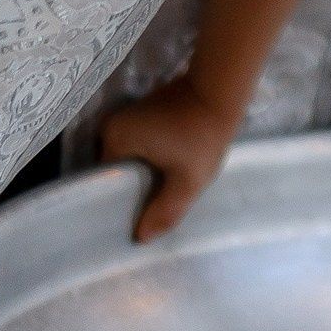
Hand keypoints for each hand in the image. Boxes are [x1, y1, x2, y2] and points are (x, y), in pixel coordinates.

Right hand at [99, 77, 236, 240]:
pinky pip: (141, 145)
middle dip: (134, 188)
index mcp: (115, 138)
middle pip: (119, 169)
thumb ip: (165, 212)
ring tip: (159, 194)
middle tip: (151, 210)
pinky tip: (166, 172)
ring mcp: (129, 116)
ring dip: (145, 173)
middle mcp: (114, 125)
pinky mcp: (145, 113)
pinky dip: (151, 159)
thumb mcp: (187, 181)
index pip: (109, 180)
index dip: (122, 201)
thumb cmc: (203, 136)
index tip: (135, 218)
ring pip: (131, 158)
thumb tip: (140, 238)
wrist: (221, 92)